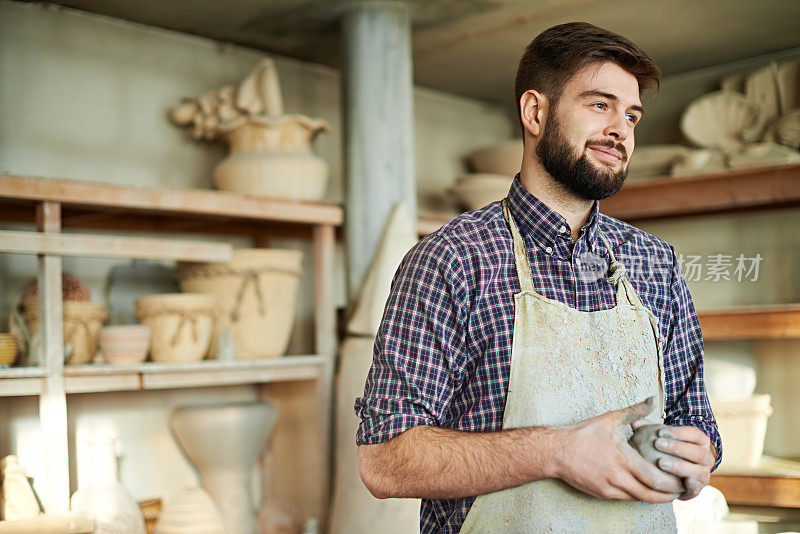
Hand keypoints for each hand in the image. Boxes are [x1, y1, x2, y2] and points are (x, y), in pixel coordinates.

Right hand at [553, 397, 684, 502]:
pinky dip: (639, 495)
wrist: (556, 451)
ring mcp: (609, 488)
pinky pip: (627, 498)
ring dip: (656, 498)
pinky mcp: (602, 494)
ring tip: (668, 491)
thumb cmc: (583, 434)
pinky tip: (646, 489)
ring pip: (639, 499)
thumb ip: (634, 411)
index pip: (654, 478)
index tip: (682, 477)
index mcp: (622, 458)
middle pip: (651, 494)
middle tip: (680, 488)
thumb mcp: (609, 419)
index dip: (672, 482)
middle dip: (669, 494)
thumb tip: (652, 400)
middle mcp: (617, 477)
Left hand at [641, 424, 713, 500]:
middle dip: (678, 448)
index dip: (679, 432)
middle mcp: (707, 458)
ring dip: (679, 466)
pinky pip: (695, 488)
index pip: (694, 434)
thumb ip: (649, 429)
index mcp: (701, 442)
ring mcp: (704, 474)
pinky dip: (686, 484)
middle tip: (657, 444)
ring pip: (698, 470)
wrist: (677, 475)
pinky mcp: (698, 488)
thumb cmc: (667, 451)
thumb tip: (634, 423)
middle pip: (697, 452)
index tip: (659, 432)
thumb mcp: (662, 438)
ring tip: (660, 463)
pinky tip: (671, 481)